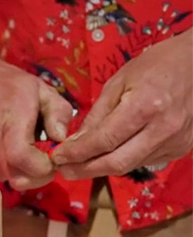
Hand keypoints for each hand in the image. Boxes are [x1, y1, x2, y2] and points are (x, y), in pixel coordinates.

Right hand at [0, 54, 73, 189]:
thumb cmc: (6, 84)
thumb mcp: (41, 89)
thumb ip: (59, 113)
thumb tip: (62, 140)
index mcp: (10, 120)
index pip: (26, 161)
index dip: (45, 167)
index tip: (53, 157)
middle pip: (19, 178)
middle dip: (37, 173)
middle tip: (42, 156)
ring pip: (7, 177)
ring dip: (21, 169)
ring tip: (21, 145)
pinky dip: (5, 166)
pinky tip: (5, 146)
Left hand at [52, 31, 192, 178]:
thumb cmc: (156, 66)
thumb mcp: (118, 82)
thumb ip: (97, 115)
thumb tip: (74, 142)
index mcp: (145, 107)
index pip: (103, 140)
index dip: (77, 153)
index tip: (56, 157)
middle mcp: (163, 129)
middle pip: (118, 162)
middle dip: (85, 169)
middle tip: (63, 170)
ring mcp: (177, 142)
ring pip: (131, 165)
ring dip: (103, 167)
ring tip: (80, 164)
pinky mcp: (183, 148)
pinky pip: (146, 160)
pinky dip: (125, 160)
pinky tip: (111, 155)